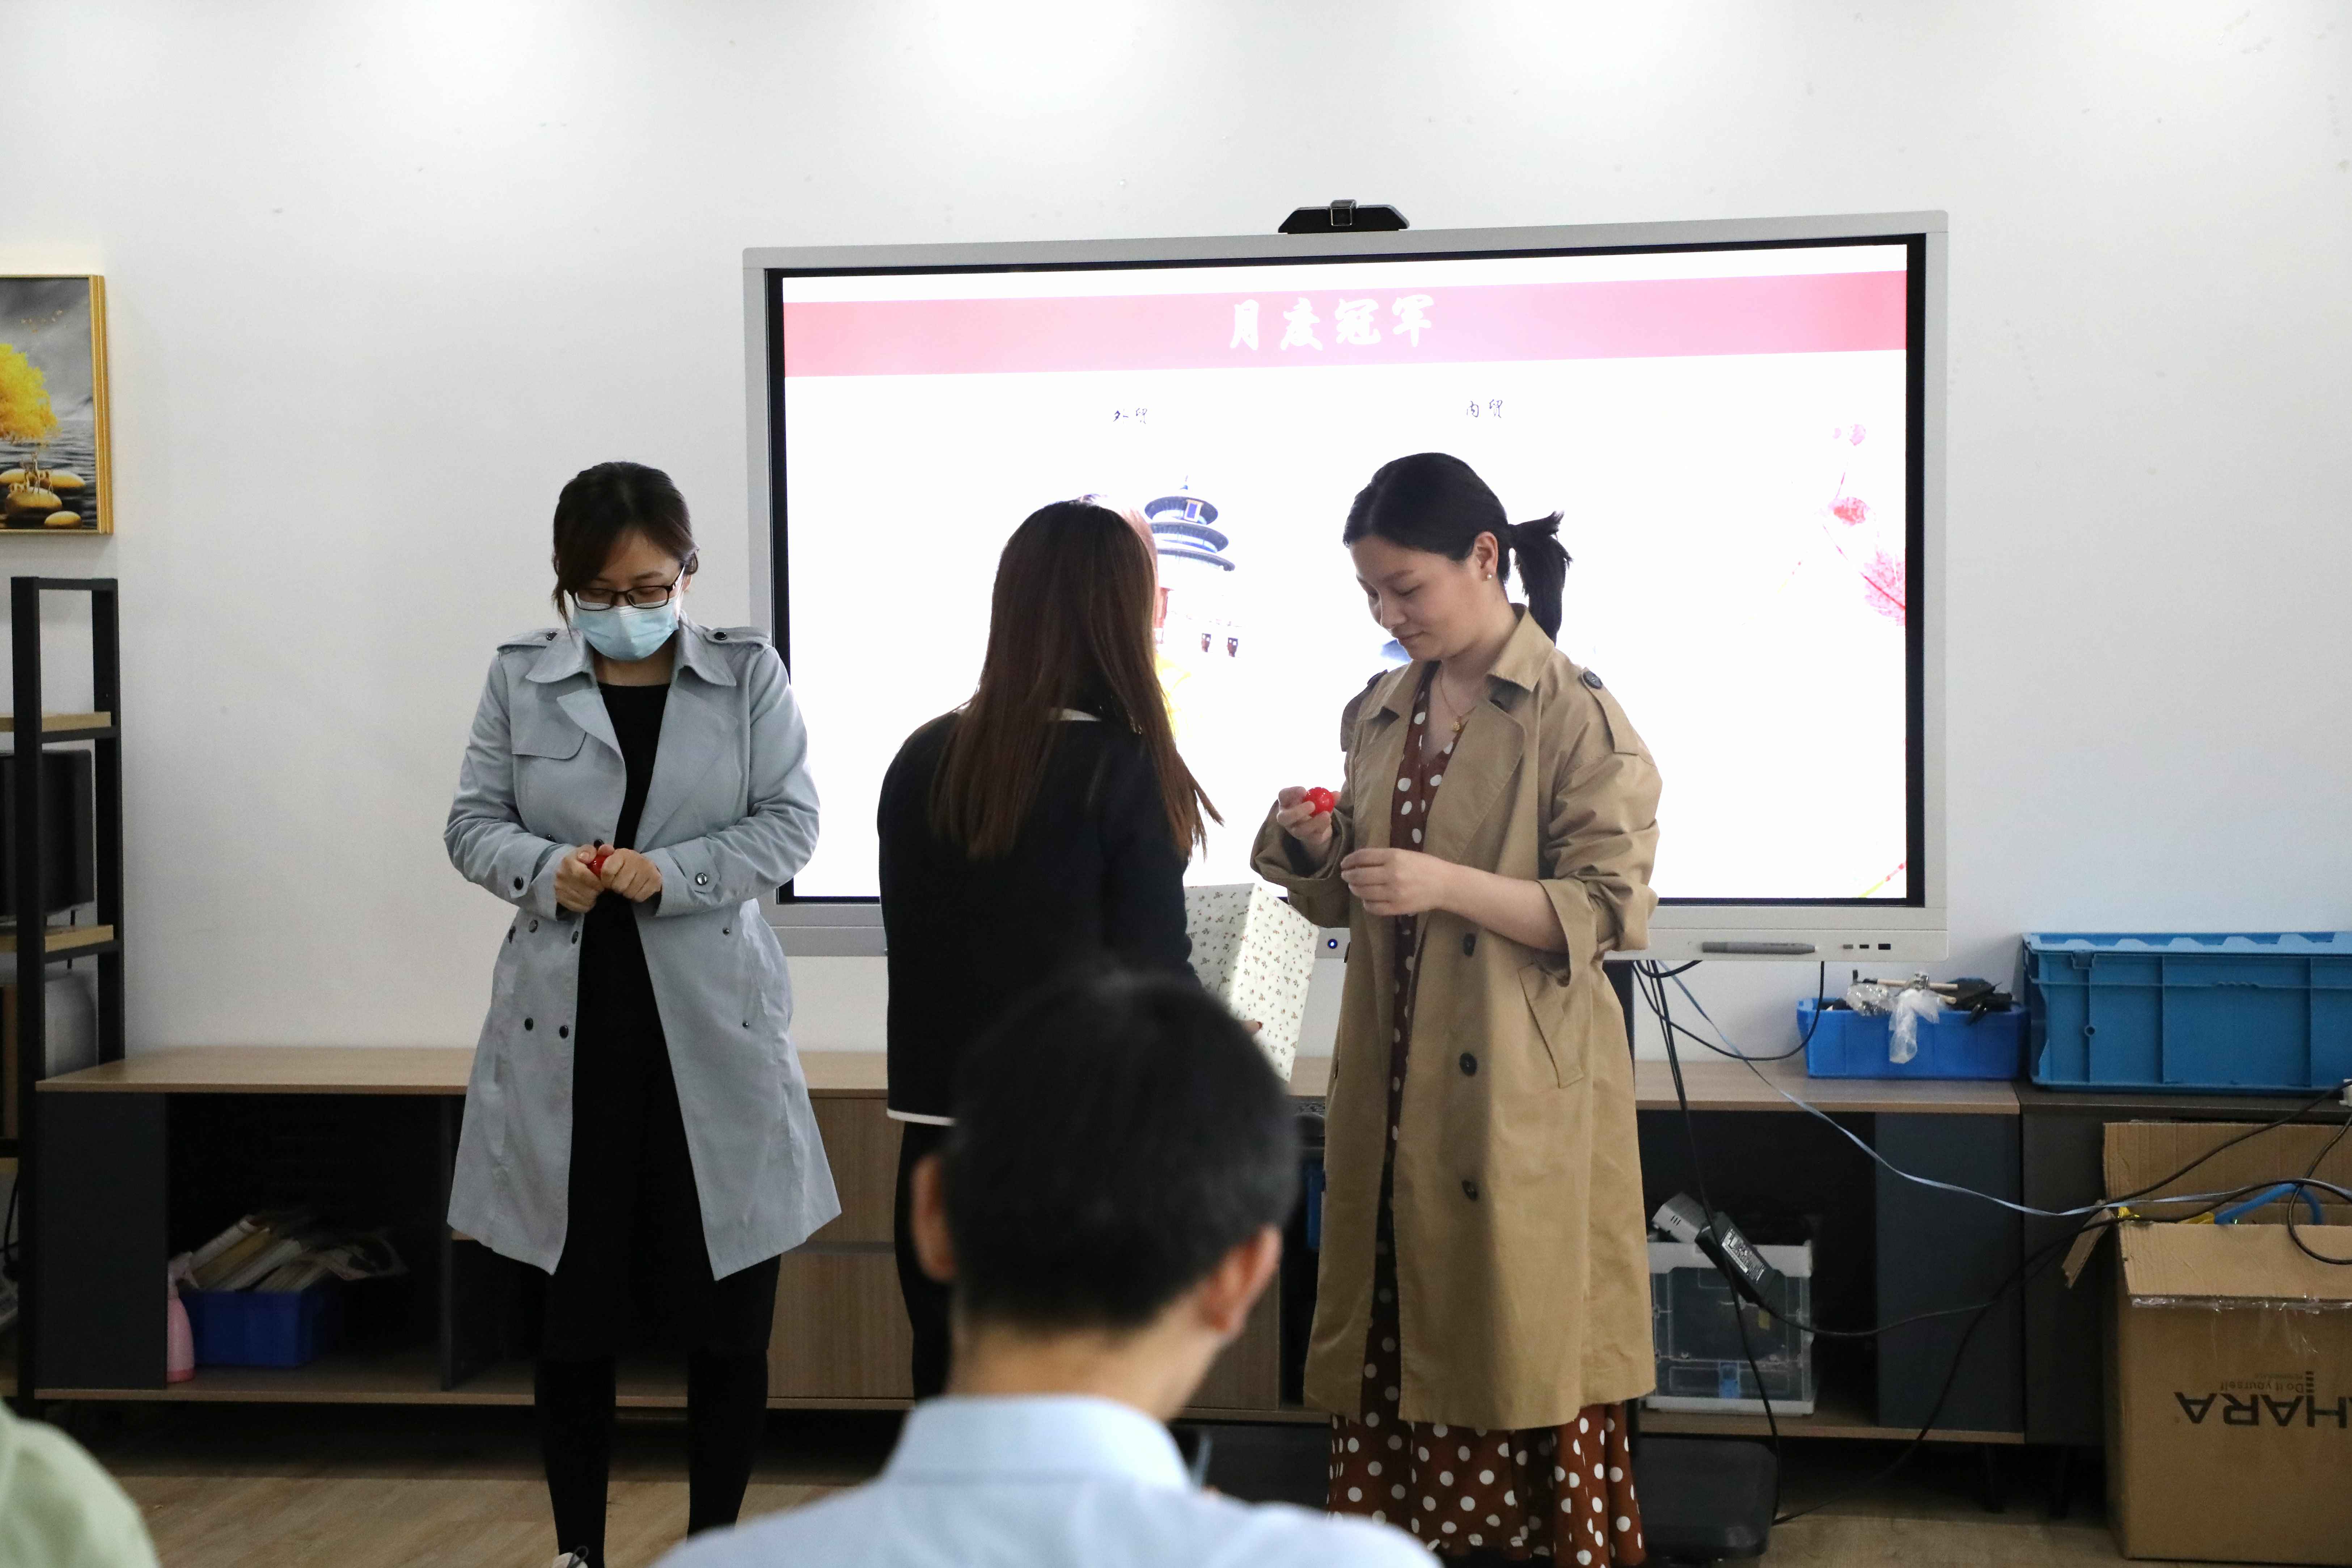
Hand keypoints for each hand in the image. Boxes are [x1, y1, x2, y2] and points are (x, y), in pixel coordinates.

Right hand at [553, 846, 602, 912]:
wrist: (566, 869)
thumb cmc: (583, 860)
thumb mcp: (590, 851)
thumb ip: (599, 850)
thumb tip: (605, 850)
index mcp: (568, 861)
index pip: (582, 875)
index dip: (596, 881)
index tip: (603, 883)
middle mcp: (561, 874)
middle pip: (584, 889)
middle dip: (596, 890)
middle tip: (601, 889)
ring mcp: (558, 888)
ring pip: (582, 900)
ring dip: (592, 898)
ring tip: (595, 893)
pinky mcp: (559, 899)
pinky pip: (577, 907)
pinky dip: (586, 905)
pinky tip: (589, 899)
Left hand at [597, 847, 662, 902]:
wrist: (646, 867)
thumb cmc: (625, 865)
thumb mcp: (612, 858)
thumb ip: (604, 853)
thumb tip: (603, 849)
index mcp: (622, 853)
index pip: (607, 872)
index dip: (606, 880)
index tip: (608, 881)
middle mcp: (636, 859)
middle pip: (618, 885)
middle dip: (616, 888)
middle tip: (619, 884)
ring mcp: (648, 870)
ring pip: (629, 893)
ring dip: (626, 893)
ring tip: (628, 887)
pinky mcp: (656, 880)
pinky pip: (639, 897)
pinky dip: (636, 897)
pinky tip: (636, 890)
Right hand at [1273, 786, 1334, 853]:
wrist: (1319, 827)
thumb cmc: (1315, 807)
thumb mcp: (1320, 799)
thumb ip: (1328, 796)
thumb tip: (1337, 794)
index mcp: (1287, 803)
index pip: (1283, 795)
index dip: (1291, 792)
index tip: (1304, 790)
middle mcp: (1287, 818)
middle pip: (1283, 818)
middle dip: (1297, 812)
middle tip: (1312, 805)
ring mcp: (1295, 831)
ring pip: (1299, 830)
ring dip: (1314, 822)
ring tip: (1326, 814)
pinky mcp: (1306, 839)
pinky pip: (1313, 836)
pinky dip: (1321, 827)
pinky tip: (1328, 821)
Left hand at [1339, 848, 1456, 918]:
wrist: (1445, 885)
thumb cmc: (1426, 866)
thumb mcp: (1404, 853)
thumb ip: (1383, 856)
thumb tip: (1359, 860)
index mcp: (1393, 856)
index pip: (1362, 857)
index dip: (1349, 860)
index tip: (1344, 863)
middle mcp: (1391, 874)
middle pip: (1359, 875)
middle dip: (1348, 876)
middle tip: (1345, 876)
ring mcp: (1393, 893)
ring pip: (1363, 892)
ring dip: (1354, 889)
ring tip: (1354, 886)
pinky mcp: (1397, 908)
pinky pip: (1372, 907)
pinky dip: (1365, 903)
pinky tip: (1367, 899)